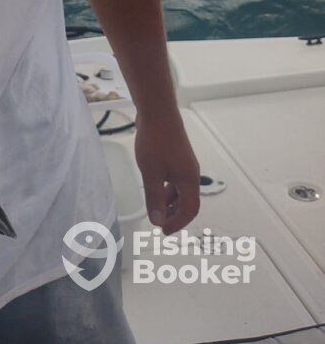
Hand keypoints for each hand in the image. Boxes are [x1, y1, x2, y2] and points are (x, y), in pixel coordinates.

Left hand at [134, 111, 199, 234]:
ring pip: (181, 190)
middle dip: (174, 215)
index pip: (190, 210)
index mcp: (189, 180)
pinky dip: (168, 188)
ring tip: (156, 208)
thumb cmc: (155, 141)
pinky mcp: (178, 156)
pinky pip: (177, 179)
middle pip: (187, 201)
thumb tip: (157, 221)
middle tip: (160, 223)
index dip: (178, 223)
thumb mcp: (151, 173)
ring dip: (170, 202)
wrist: (158, 112)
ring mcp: (185, 164)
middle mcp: (191, 173)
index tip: (164, 231)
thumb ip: (155, 198)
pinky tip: (157, 188)